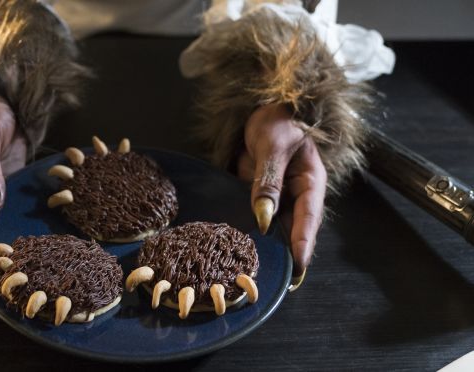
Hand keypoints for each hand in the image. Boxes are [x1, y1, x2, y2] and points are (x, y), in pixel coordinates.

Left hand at [236, 104, 326, 287]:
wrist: (263, 109)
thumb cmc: (276, 121)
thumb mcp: (273, 146)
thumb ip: (268, 180)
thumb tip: (264, 218)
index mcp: (311, 180)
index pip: (309, 216)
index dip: (304, 241)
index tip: (299, 265)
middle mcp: (298, 193)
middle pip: (296, 229)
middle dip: (290, 255)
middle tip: (284, 283)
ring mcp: (280, 197)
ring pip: (278, 228)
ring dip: (272, 249)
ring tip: (264, 275)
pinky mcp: (262, 197)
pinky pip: (258, 219)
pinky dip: (253, 235)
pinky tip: (243, 252)